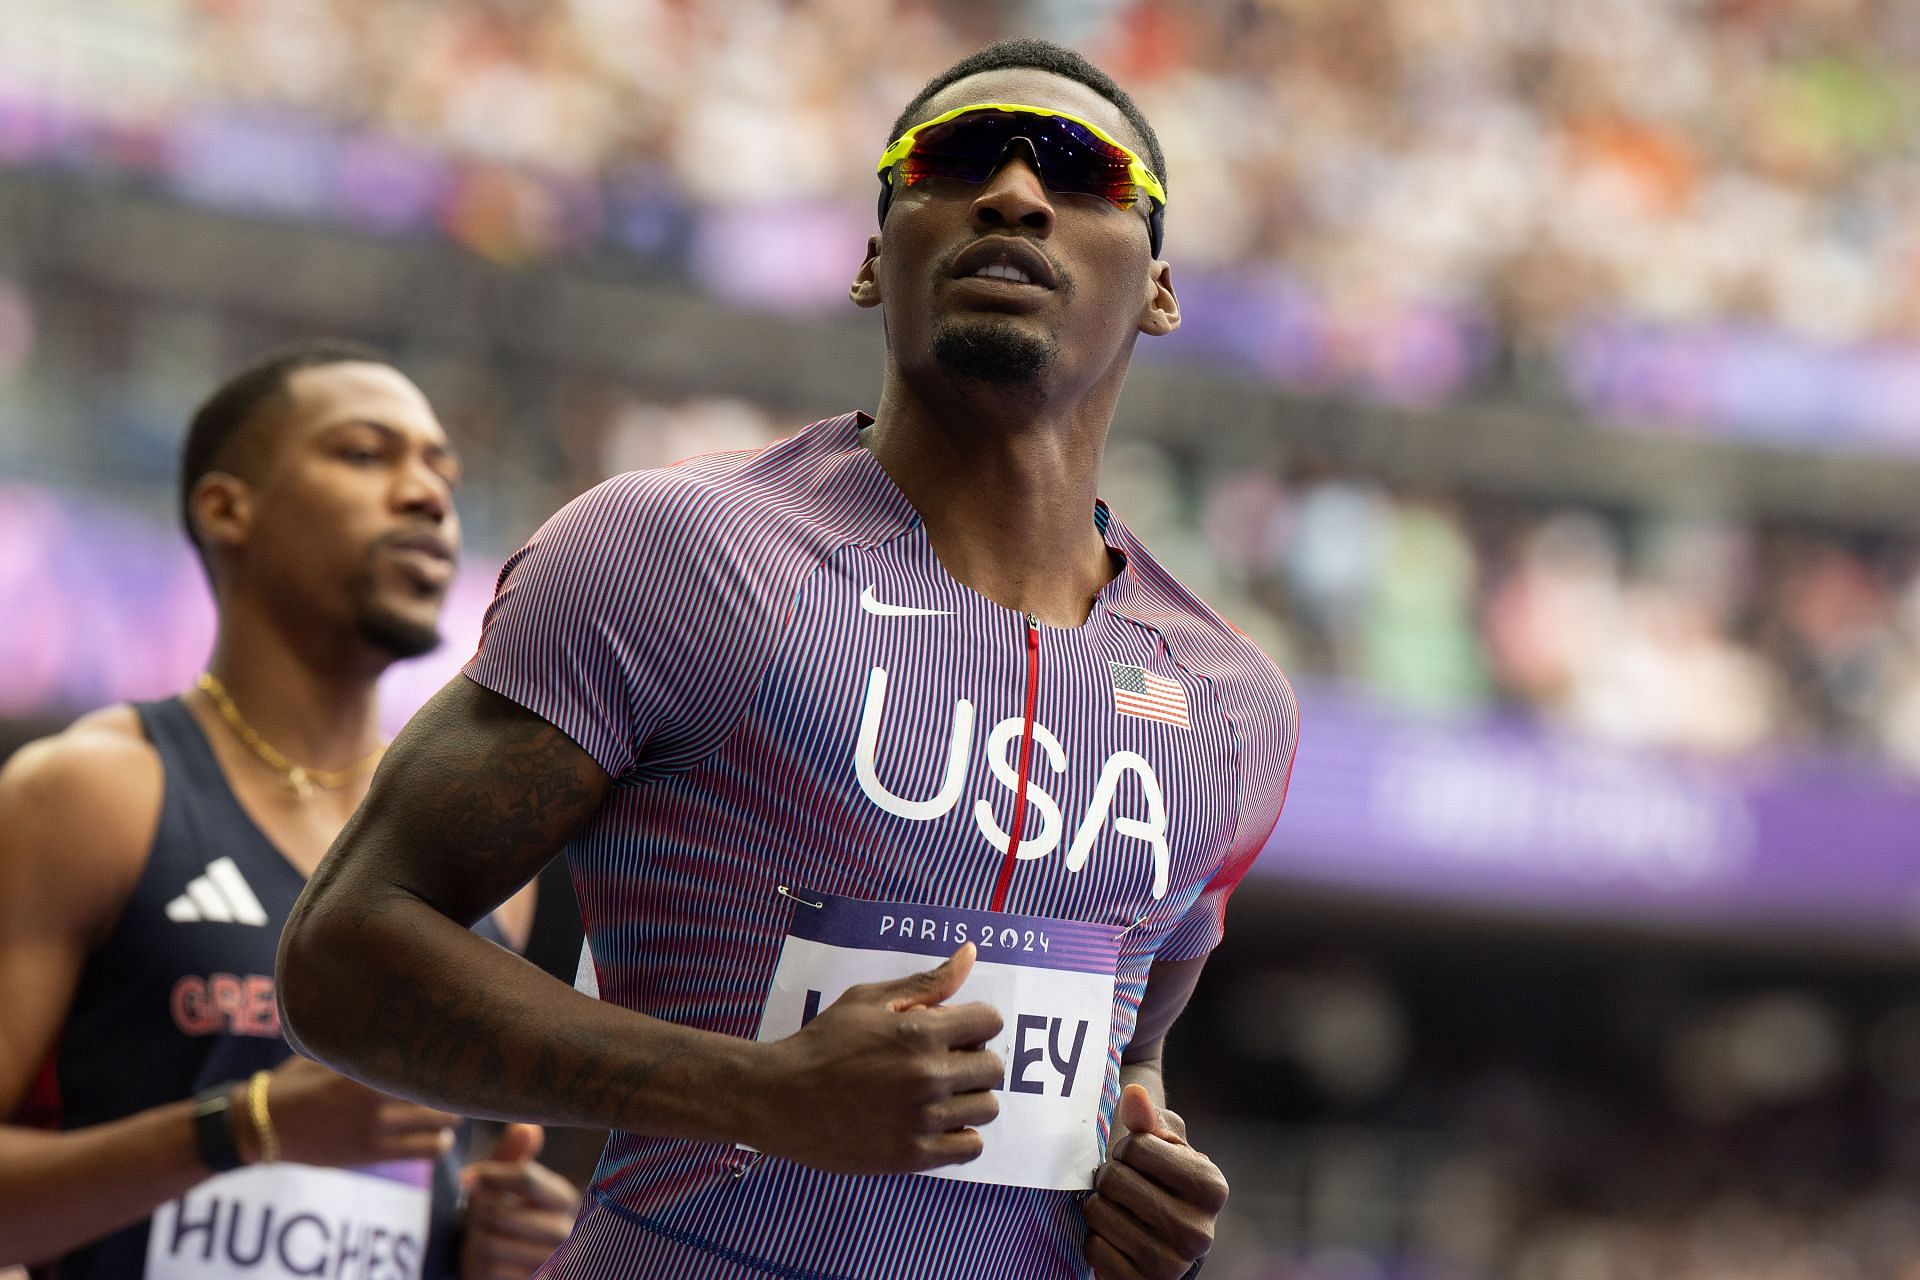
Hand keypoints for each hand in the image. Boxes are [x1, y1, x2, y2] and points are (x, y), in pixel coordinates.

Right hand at [238, 1054, 460, 1167]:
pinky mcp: (373, 1153)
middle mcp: (375, 1093)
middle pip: (439, 1085)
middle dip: (456, 1083)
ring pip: (439, 1119)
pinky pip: (423, 1150)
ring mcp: (376, 1125)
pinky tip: (442, 1139)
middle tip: (462, 1081)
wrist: (264, 1125)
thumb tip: (386, 1015)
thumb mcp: (322, 1051)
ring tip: (454, 1112)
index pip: (420, 1052)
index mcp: (364, 1063)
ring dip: (452, 1115)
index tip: (460, 1045)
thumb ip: (355, 1040)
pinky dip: (439, 1144)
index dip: (444, 1049)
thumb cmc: (295, 1082)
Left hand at [459, 1124, 578, 1279]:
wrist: (507, 1270)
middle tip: (474, 1218)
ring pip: (490, 1244)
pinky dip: (478, 1267)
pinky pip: (490, 1273)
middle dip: (476, 1214)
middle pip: (499, 1212)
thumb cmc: (506, 1217)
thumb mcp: (505, 1184)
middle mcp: (565, 1231)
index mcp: (562, 1197)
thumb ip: (513, 1155)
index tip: (465, 1177)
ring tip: (480, 1240)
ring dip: (474, 1242)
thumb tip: (527, 1127)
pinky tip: (486, 1263)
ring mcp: (552, 1263)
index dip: (490, 1175)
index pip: (526, 1177)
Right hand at [751, 943, 1003, 1174]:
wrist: (780, 1098)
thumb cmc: (823, 1042)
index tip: (954, 1031)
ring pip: (987, 1107)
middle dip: (974, 1059)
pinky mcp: (913, 1155)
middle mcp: (929, 1075)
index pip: (990, 1021)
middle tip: (943, 1063)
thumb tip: (971, 954)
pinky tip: (936, 1124)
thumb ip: (926, 983)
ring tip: (939, 1095)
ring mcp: (923, 1119)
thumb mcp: (869, 999)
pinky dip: (961, 1135)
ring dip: (970, 1098)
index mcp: (921, 1031)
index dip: (976, 1022)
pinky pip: (971, 1147)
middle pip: (994, 1068)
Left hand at [1085, 1085, 1227, 1279]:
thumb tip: (1133, 1093)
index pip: (1139, 1146)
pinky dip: (1094, 1239)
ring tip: (1114, 1207)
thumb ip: (1150, 1119)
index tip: (1136, 1160)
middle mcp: (1198, 1231)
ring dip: (1097, 1206)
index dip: (1127, 1148)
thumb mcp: (1166, 1148)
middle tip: (1121, 1186)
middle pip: (1116, 1178)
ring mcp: (1172, 1264)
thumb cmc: (1163, 1184)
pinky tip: (1111, 1235)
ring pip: (1099, 1213)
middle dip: (1109, 1176)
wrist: (1165, 1245)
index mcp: (1211, 1188)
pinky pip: (1094, 1249)